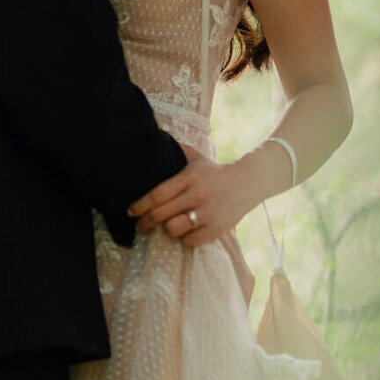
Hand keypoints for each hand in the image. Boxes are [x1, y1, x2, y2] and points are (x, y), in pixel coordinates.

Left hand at [129, 151, 262, 248]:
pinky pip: (190, 241)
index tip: (130, 211)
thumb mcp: (197, 158)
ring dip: (166, 230)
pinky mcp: (216, 229)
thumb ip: (177, 151)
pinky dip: (183, 238)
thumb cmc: (215, 172)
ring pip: (174, 229)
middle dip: (145, 222)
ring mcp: (207, 214)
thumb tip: (155, 138)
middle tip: (139, 224)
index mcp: (190, 177)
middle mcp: (197, 195)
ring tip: (164, 227)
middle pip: (161, 214)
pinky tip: (183, 232)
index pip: (157, 195)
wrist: (248, 182)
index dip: (139, 205)